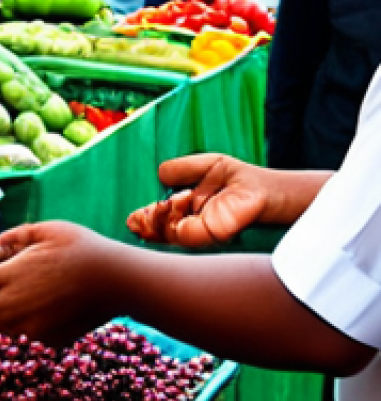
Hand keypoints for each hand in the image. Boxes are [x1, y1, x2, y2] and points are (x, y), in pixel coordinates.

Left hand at [0, 221, 118, 346]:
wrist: (117, 280)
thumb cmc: (80, 248)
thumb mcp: (44, 230)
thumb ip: (13, 237)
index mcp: (9, 277)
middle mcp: (15, 307)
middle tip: (9, 282)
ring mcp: (31, 328)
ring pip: (3, 327)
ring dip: (7, 313)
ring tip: (29, 295)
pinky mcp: (48, 341)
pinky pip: (26, 336)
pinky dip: (30, 325)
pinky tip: (48, 308)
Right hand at [126, 153, 269, 247]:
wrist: (267, 189)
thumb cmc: (240, 178)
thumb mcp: (206, 166)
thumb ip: (182, 169)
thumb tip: (160, 174)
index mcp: (189, 208)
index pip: (161, 218)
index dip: (145, 218)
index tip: (133, 218)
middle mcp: (193, 223)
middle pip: (161, 231)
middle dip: (145, 226)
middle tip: (133, 221)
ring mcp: (202, 231)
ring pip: (168, 235)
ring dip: (155, 223)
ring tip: (154, 209)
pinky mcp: (211, 234)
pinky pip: (183, 234)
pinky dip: (171, 223)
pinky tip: (167, 207)